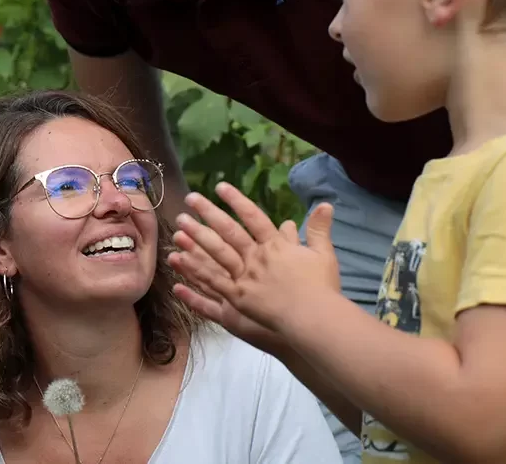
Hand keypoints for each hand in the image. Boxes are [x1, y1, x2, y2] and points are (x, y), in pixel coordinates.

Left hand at [169, 183, 340, 333]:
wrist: (314, 318)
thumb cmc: (321, 288)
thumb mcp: (323, 254)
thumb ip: (319, 229)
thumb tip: (326, 204)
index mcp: (276, 245)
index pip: (253, 217)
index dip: (236, 200)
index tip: (220, 187)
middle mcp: (257, 257)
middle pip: (229, 231)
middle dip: (209, 213)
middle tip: (190, 198)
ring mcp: (245, 277)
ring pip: (216, 253)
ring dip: (197, 237)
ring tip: (179, 224)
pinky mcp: (238, 298)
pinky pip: (212, 282)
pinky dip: (195, 272)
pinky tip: (179, 261)